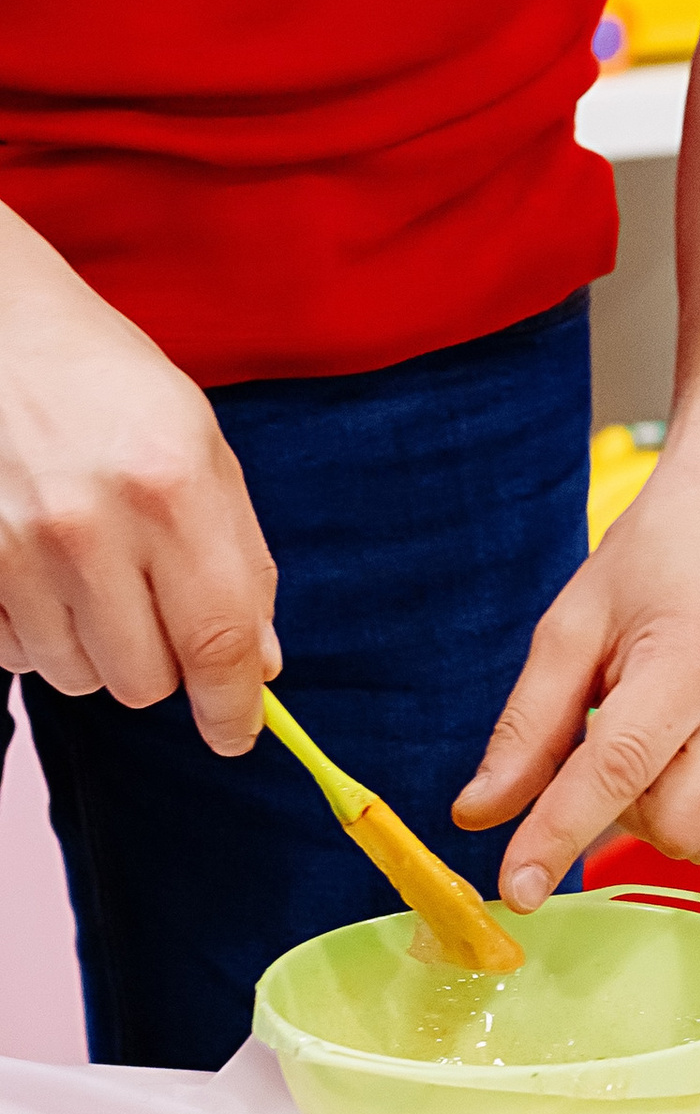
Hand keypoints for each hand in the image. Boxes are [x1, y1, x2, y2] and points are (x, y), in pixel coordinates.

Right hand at [0, 212, 277, 749]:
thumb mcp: (200, 444)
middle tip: (158, 605)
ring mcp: (17, 551)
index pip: (218, 639)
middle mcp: (92, 526)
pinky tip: (44, 572)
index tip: (240, 732)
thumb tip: (260, 664)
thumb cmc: (108, 381)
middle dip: (164, 664)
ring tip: (95, 572)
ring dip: (99, 648)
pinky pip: (16, 657)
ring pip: (79, 678)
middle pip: (144, 681)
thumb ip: (240, 556)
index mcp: (172, 486)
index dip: (234, 706)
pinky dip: (39, 635)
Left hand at [452, 432, 699, 907]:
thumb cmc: (665, 557)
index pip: (616, 771)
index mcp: (699, 653)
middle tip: (621, 739)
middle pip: (671, 826)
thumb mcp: (575, 624)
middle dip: (623, 809)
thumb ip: (527, 726)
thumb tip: (479, 814)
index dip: (557, 835)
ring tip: (669, 734)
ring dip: (667, 810)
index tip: (517, 888)